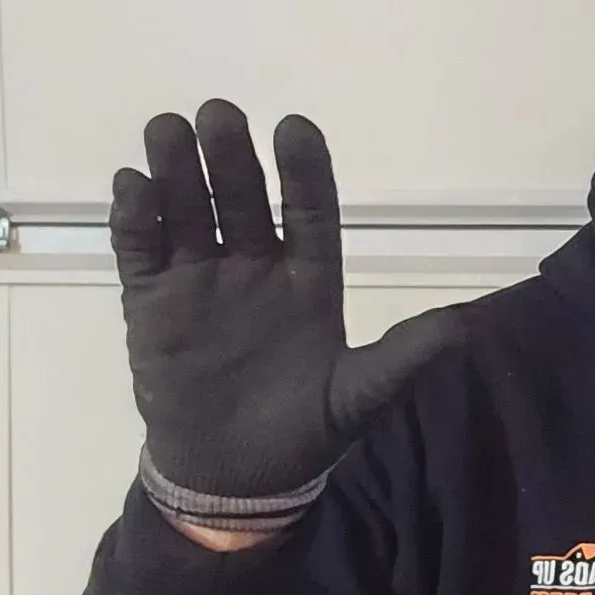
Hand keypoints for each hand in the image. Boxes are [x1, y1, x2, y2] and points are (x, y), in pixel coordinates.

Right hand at [110, 99, 464, 524]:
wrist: (234, 482)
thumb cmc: (303, 433)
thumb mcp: (358, 399)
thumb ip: (401, 360)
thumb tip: (464, 328)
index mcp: (308, 278)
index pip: (310, 211)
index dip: (305, 172)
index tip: (294, 128)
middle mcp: (254, 265)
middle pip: (243, 198)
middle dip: (231, 156)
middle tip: (219, 113)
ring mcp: (200, 280)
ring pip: (189, 212)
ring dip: (177, 171)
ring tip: (167, 127)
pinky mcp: (152, 302)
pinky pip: (141, 251)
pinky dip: (134, 219)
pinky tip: (130, 184)